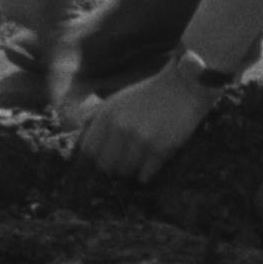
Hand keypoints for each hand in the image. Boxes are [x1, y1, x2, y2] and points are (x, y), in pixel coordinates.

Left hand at [66, 61, 213, 183]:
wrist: (183, 87)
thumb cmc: (149, 94)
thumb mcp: (117, 99)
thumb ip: (96, 117)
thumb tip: (78, 140)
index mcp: (107, 115)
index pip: (88, 150)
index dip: (92, 160)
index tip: (99, 164)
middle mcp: (120, 128)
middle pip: (105, 166)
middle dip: (112, 168)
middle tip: (121, 165)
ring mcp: (140, 140)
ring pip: (125, 172)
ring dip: (129, 172)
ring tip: (137, 163)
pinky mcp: (160, 149)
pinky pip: (145, 176)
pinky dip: (145, 175)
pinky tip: (150, 166)